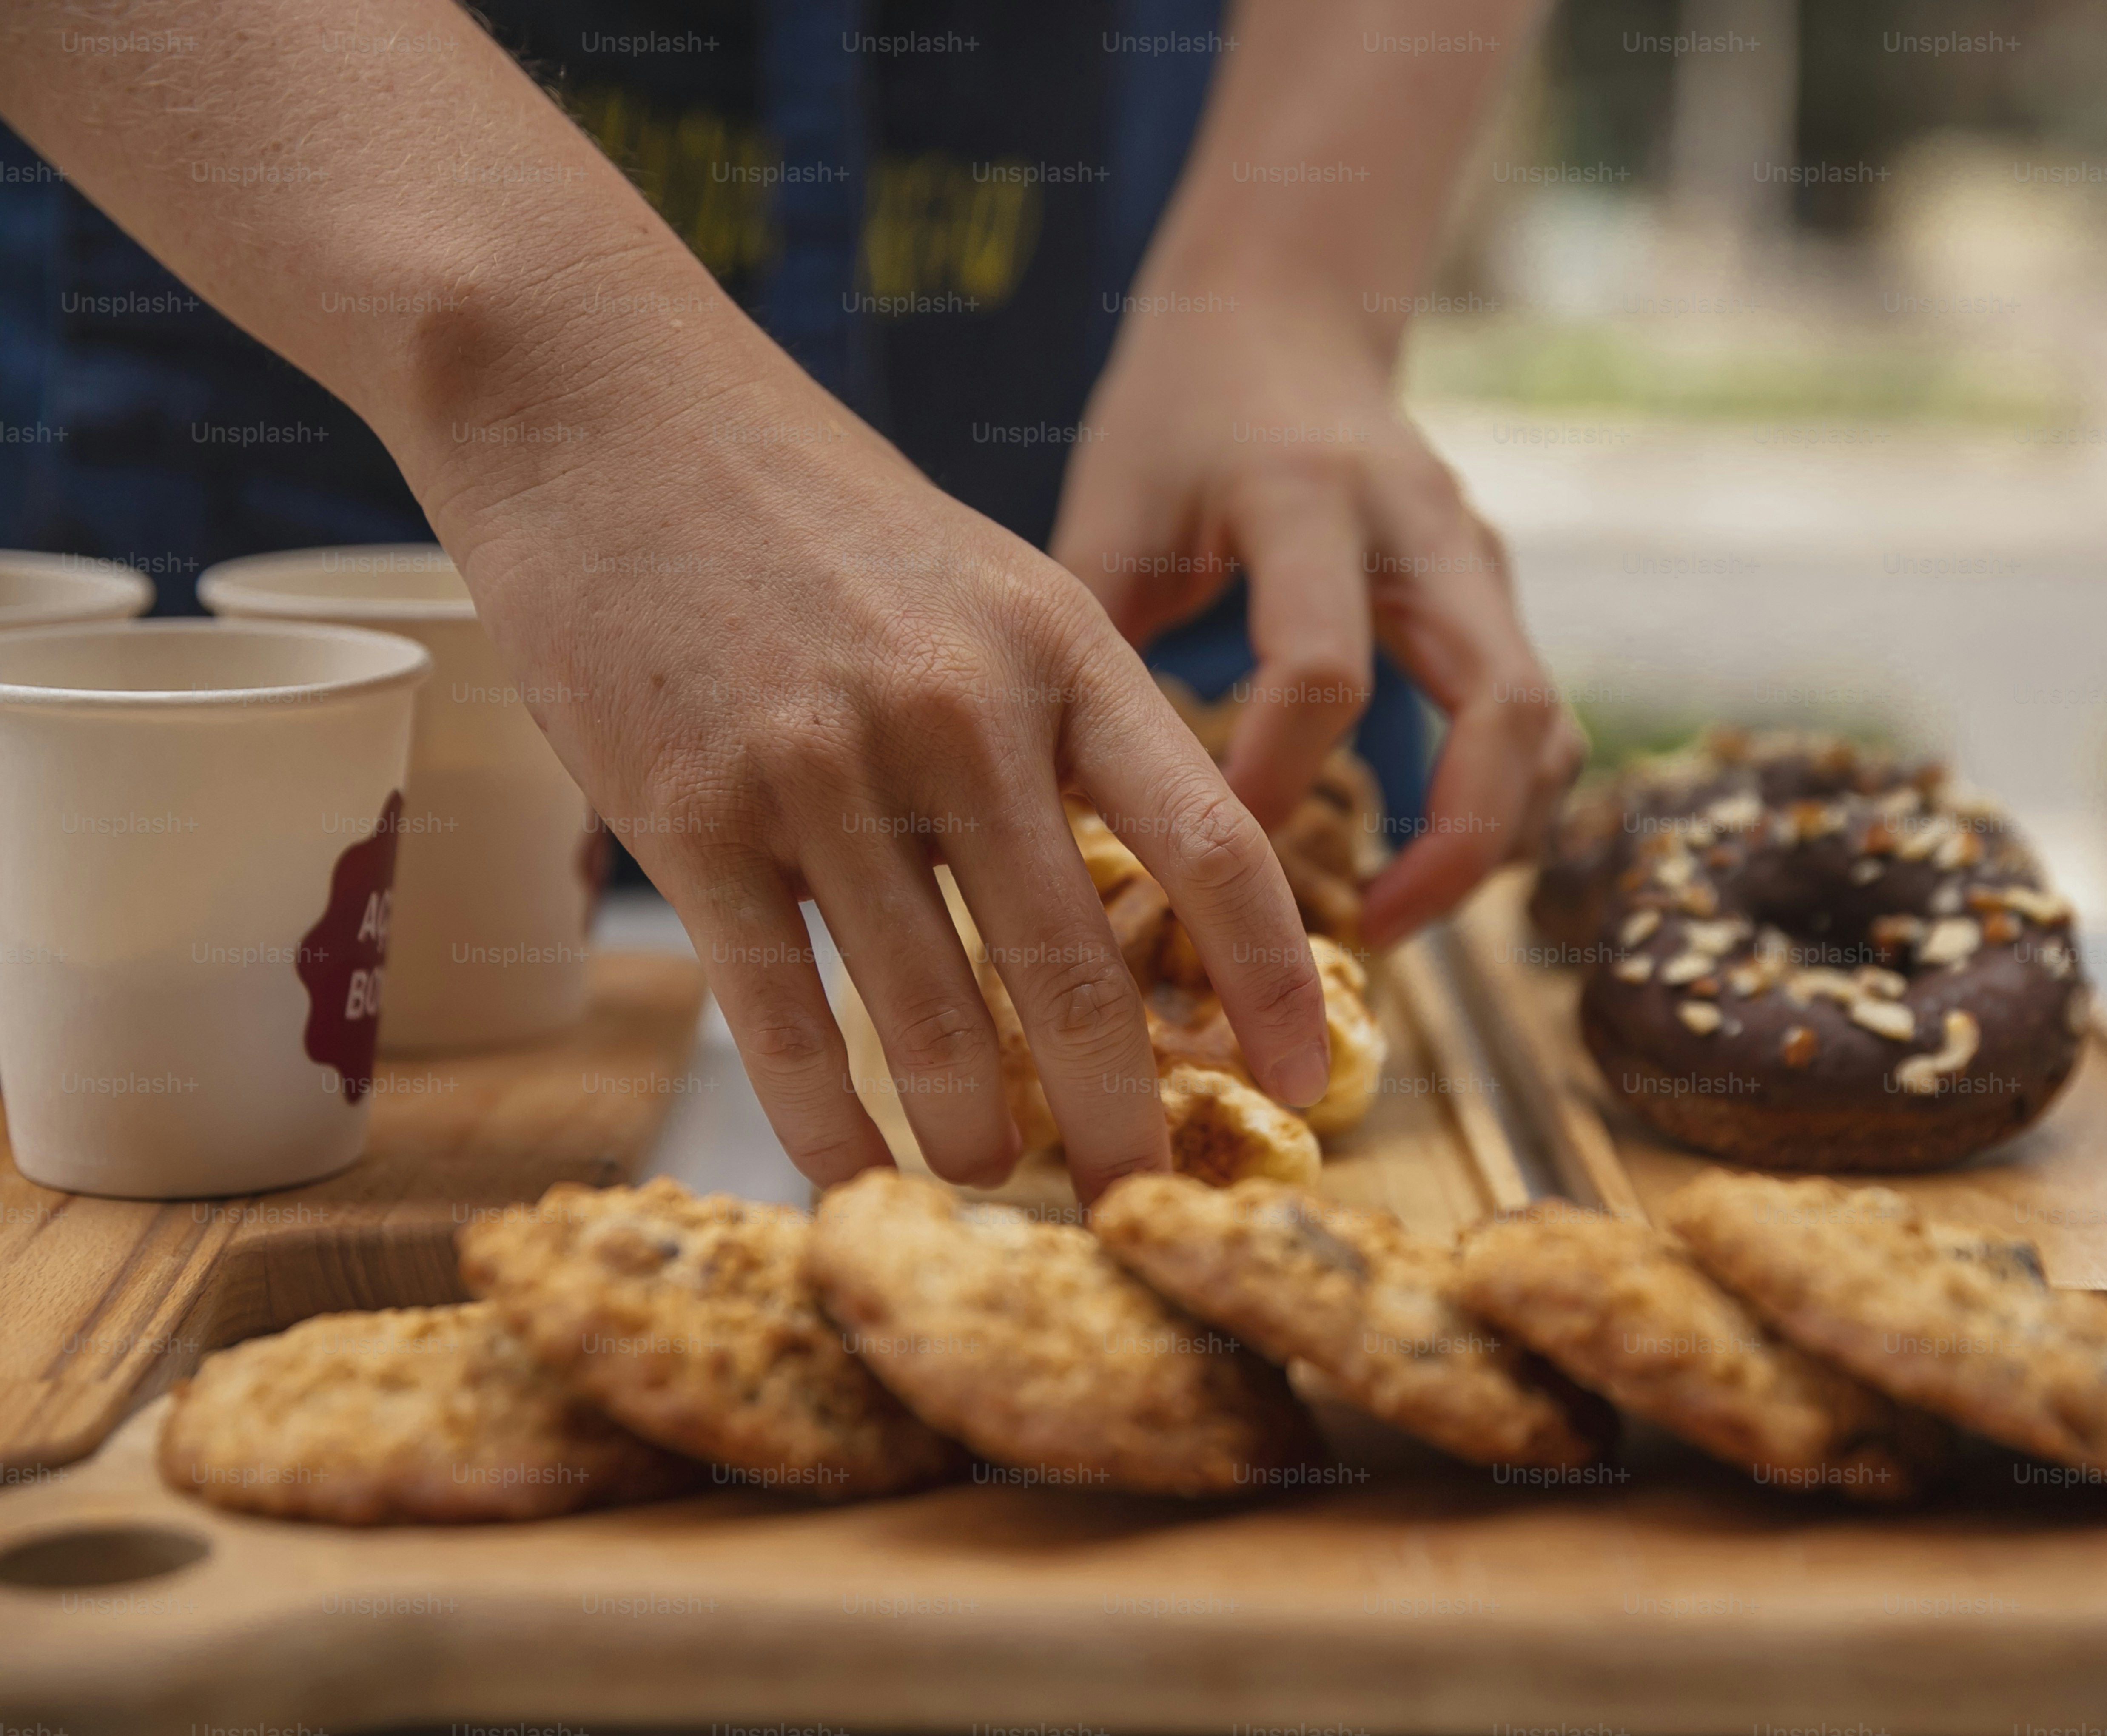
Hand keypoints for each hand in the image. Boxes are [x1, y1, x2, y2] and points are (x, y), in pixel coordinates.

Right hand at [420, 327, 1328, 1199]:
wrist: (602, 402)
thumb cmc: (809, 507)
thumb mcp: (988, 584)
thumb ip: (1063, 726)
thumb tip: (1128, 891)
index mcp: (1063, 651)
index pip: (1214, 849)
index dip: (1276, 987)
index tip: (1309, 1084)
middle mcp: (961, 713)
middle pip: (1080, 968)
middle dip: (1122, 1115)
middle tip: (1143, 1197)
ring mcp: (823, 766)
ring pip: (933, 1010)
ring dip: (974, 1130)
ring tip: (996, 1182)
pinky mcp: (691, 811)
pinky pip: (781, 1011)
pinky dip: (826, 1115)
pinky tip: (853, 1175)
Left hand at [1053, 296, 1583, 947]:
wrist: (1281, 309)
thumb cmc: (1178, 411)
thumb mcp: (1114, 497)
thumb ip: (1092, 640)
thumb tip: (1059, 809)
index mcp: (1307, 492)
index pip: (1322, 665)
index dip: (1276, 775)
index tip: (1216, 850)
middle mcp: (1421, 525)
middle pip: (1501, 705)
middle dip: (1454, 842)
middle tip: (1369, 933)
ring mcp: (1478, 556)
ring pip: (1544, 723)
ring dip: (1490, 838)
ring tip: (1392, 918)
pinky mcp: (1497, 589)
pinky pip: (1537, 718)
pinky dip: (1501, 804)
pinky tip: (1424, 863)